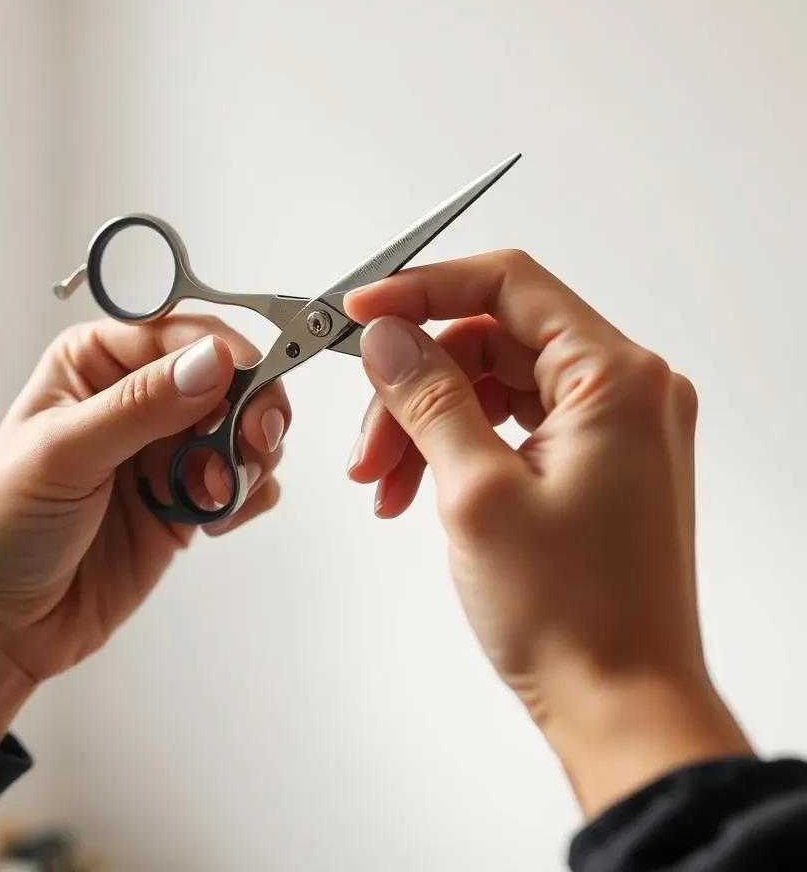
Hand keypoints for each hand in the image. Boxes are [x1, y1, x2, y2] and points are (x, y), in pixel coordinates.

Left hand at [0, 317, 288, 744]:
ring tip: (216, 495)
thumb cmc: (0, 529)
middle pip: (226, 377)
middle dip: (251, 408)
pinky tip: (216, 520)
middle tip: (256, 443)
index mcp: (95, 362)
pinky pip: (243, 481)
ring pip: (243, 428)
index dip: (226, 354)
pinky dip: (248, 495)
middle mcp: (135, 397)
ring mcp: (163, 450)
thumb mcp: (65, 455)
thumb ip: (142, 406)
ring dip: (249, 458)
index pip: (181, 334)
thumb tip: (213, 361)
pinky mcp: (184, 499)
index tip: (252, 385)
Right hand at [344, 250, 752, 816]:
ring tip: (383, 484)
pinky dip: (455, 448)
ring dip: (426, 424)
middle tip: (367, 441)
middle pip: (491, 340)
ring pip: (492, 385)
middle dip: (414, 385)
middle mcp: (626, 391)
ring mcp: (612, 427)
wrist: (621, 706)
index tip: (364, 313)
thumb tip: (388, 336)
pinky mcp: (593, 461)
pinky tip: (414, 492)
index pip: (508, 283)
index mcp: (616, 378)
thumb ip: (427, 397)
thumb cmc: (575, 617)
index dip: (424, 289)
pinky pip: (509, 425)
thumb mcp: (477, 492)